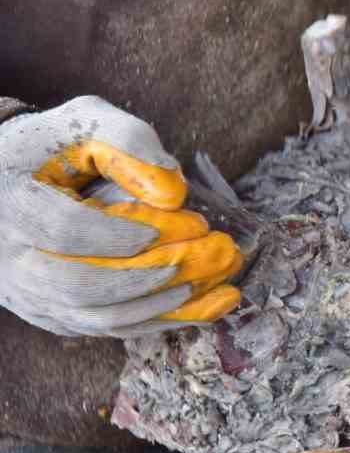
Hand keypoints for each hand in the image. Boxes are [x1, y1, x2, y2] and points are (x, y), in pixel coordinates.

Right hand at [0, 96, 243, 336]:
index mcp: (12, 203)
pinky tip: (210, 306)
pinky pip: (109, 328)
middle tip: (215, 255)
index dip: (128, 232)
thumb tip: (173, 194)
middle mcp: (10, 258)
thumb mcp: (86, 124)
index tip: (188, 223)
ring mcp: (27, 294)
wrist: (4, 183)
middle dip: (157, 274)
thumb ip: (130, 144)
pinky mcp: (52, 314)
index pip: (66, 230)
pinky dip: (162, 320)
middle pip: (83, 285)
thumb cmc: (50, 147)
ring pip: (97, 318)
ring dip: (167, 305)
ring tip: (223, 286)